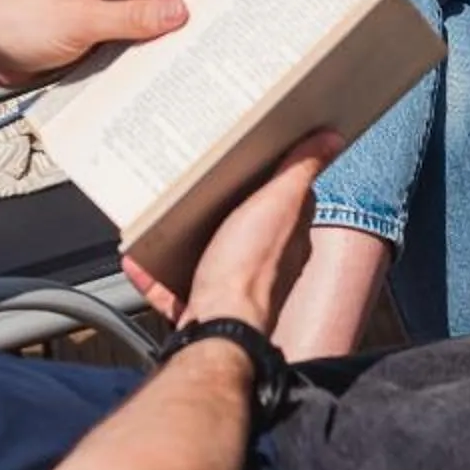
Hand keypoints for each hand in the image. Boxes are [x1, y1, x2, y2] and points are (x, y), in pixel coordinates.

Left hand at [0, 0, 190, 89]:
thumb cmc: (11, 19)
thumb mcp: (80, 20)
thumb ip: (133, 17)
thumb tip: (177, 12)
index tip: (200, 23)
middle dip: (168, 20)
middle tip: (188, 46)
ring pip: (144, 18)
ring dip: (151, 39)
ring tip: (166, 59)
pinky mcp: (94, 25)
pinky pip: (127, 36)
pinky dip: (135, 51)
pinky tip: (143, 66)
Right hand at [126, 133, 340, 328]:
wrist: (217, 331)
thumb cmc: (248, 272)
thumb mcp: (279, 205)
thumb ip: (301, 170)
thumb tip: (330, 139)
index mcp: (287, 238)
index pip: (286, 200)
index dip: (271, 176)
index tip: (251, 156)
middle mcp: (263, 264)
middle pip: (242, 225)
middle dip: (220, 206)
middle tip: (199, 181)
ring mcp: (231, 285)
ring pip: (206, 253)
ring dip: (184, 237)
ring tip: (166, 214)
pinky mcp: (200, 304)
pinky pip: (172, 283)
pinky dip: (153, 272)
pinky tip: (139, 258)